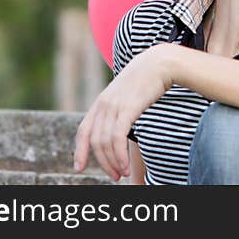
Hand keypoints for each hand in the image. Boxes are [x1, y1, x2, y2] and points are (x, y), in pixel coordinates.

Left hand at [73, 44, 175, 180]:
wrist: (159, 63)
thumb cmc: (147, 79)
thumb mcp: (127, 93)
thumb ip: (120, 107)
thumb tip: (121, 123)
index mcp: (101, 102)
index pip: (83, 130)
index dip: (79, 151)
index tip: (79, 167)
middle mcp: (103, 105)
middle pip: (94, 141)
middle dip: (102, 162)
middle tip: (113, 176)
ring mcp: (114, 106)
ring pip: (105, 143)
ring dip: (112, 163)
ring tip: (121, 174)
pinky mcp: (127, 109)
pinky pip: (117, 138)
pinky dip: (119, 156)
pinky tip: (125, 165)